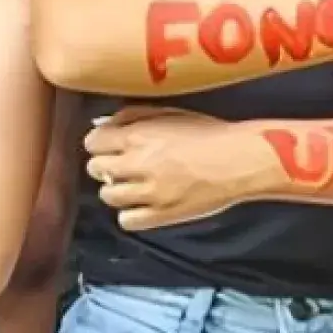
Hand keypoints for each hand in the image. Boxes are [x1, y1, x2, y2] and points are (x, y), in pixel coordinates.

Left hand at [82, 106, 283, 230]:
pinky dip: (130, 213)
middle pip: (95, 168)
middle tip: (122, 165)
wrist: (239, 159)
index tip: (109, 145)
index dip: (99, 143)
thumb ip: (132, 116)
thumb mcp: (169, 112)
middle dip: (105, 165)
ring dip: (116, 189)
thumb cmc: (208, 132)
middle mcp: (137, 163)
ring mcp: (148, 192)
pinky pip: (127, 220)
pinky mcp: (161, 215)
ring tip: (133, 186)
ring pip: (107, 195)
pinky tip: (143, 204)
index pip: (93, 142)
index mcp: (138, 135)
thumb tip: (103, 124)